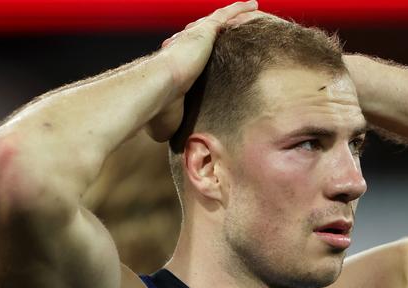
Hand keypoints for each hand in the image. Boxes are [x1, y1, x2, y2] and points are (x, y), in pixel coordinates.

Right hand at [146, 1, 257, 140]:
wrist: (155, 91)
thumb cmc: (157, 112)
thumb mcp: (170, 123)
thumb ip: (181, 129)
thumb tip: (186, 152)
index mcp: (176, 67)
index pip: (191, 59)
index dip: (201, 56)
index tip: (209, 57)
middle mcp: (184, 49)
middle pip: (206, 37)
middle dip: (218, 31)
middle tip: (232, 28)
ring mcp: (194, 39)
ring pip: (218, 22)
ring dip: (233, 16)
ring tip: (250, 9)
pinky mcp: (204, 32)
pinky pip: (226, 17)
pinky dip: (238, 10)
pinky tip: (253, 4)